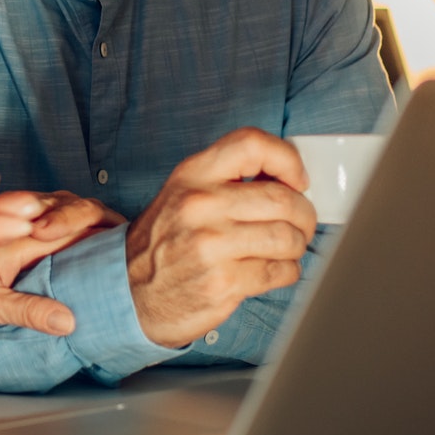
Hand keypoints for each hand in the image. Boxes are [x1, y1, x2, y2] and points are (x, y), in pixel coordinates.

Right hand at [125, 128, 315, 347]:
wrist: (130, 290)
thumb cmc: (166, 240)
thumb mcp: (185, 192)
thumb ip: (229, 178)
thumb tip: (289, 177)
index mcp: (193, 175)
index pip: (252, 144)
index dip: (287, 159)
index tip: (297, 179)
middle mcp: (200, 205)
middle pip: (283, 198)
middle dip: (304, 214)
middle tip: (300, 223)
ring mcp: (210, 246)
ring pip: (288, 237)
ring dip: (297, 245)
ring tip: (285, 248)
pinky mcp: (222, 283)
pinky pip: (281, 271)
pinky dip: (288, 271)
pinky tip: (272, 269)